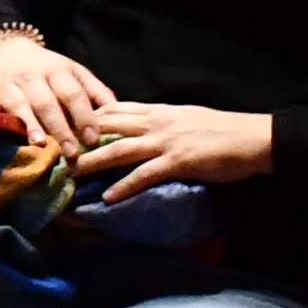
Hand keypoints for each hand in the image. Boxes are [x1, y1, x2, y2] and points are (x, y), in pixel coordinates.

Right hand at [0, 32, 116, 153]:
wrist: (0, 46)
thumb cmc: (44, 68)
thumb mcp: (72, 71)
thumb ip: (95, 91)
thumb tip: (119, 115)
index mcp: (57, 70)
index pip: (73, 93)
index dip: (84, 116)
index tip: (93, 139)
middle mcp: (31, 76)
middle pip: (47, 102)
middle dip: (60, 128)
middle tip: (71, 153)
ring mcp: (5, 84)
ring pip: (18, 104)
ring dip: (28, 124)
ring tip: (38, 144)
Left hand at [77, 101, 274, 201]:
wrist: (254, 138)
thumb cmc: (222, 131)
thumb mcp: (185, 118)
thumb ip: (160, 122)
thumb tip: (139, 128)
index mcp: (158, 111)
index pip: (114, 109)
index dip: (86, 116)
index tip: (62, 124)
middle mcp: (157, 122)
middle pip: (108, 126)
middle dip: (79, 136)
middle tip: (54, 148)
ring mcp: (166, 142)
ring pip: (119, 150)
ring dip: (92, 162)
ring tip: (69, 173)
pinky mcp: (178, 162)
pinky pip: (145, 175)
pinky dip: (125, 186)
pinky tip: (108, 198)